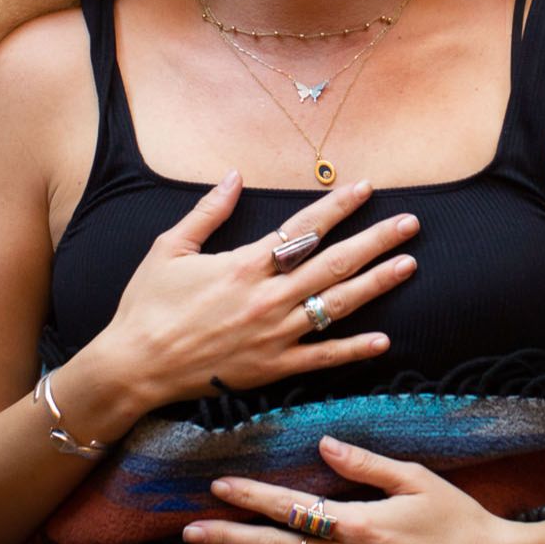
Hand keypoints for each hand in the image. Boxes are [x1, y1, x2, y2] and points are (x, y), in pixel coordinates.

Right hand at [93, 175, 421, 407]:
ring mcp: (274, 335)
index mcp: (245, 265)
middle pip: (334, 263)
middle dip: (376, 240)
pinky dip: (353, 349)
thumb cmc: (148, 305)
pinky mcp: (272, 369)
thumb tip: (234, 175)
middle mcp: (267, 297)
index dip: (338, 206)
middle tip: (410, 223)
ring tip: (408, 265)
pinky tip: (383, 339)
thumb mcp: (170, 248)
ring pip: (336, 305)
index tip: (366, 188)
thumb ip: (208, 211)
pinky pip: (321, 358)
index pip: (304, 228)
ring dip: (376, 284)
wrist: (134, 366)